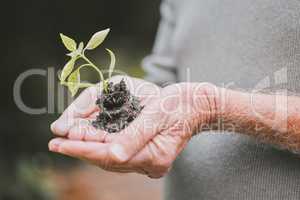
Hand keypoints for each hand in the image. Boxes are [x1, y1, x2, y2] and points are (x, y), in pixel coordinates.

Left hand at [49, 77, 217, 177]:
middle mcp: (151, 164)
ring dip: (89, 149)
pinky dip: (102, 146)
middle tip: (56, 143)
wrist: (196, 106)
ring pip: (111, 159)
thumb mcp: (155, 114)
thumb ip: (134, 136)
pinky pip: (118, 154)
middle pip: (108, 160)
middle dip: (81, 150)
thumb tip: (113, 154)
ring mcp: (150, 162)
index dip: (83, 150)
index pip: (111, 156)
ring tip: (66, 142)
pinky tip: (88, 141)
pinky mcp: (147, 156)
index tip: (58, 143)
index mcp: (155, 156)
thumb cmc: (177, 105)